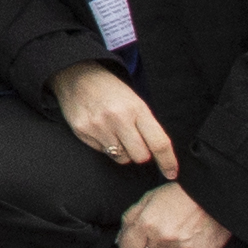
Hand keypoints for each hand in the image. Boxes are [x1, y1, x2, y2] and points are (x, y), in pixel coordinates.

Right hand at [54, 64, 175, 175]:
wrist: (76, 74)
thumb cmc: (111, 90)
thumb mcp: (135, 102)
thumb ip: (147, 126)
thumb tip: (159, 154)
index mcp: (136, 109)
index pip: (158, 143)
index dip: (168, 162)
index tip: (171, 173)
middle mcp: (117, 118)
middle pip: (140, 156)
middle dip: (141, 153)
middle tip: (134, 139)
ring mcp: (98, 126)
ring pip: (122, 158)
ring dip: (122, 150)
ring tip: (114, 132)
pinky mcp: (82, 131)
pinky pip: (103, 152)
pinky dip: (105, 145)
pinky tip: (100, 129)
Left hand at [116, 180, 229, 247]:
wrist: (212, 195)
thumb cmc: (179, 193)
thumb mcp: (148, 198)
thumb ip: (130, 219)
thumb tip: (120, 240)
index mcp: (147, 223)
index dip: (130, 246)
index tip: (134, 242)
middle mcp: (163, 238)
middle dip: (150, 247)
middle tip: (160, 231)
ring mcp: (183, 247)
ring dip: (169, 247)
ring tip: (178, 229)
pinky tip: (191, 233)